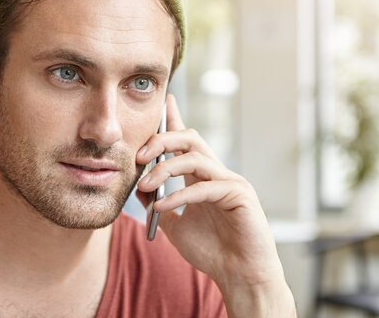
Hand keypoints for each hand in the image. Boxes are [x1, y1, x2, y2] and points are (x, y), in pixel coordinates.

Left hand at [136, 94, 294, 317]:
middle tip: (138, 156)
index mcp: (202, 177)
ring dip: (164, 169)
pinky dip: (178, 196)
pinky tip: (161, 207)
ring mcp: (230, 181)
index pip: (186, 142)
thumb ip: (158, 204)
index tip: (164, 101)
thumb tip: (138, 187)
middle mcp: (217, 173)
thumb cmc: (212, 251)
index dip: (174, 119)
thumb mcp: (174, 225)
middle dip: (161, 140)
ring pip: (195, 157)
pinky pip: (204, 186)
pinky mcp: (240, 194)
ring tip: (144, 185)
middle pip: (190, 138)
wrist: (239, 276)